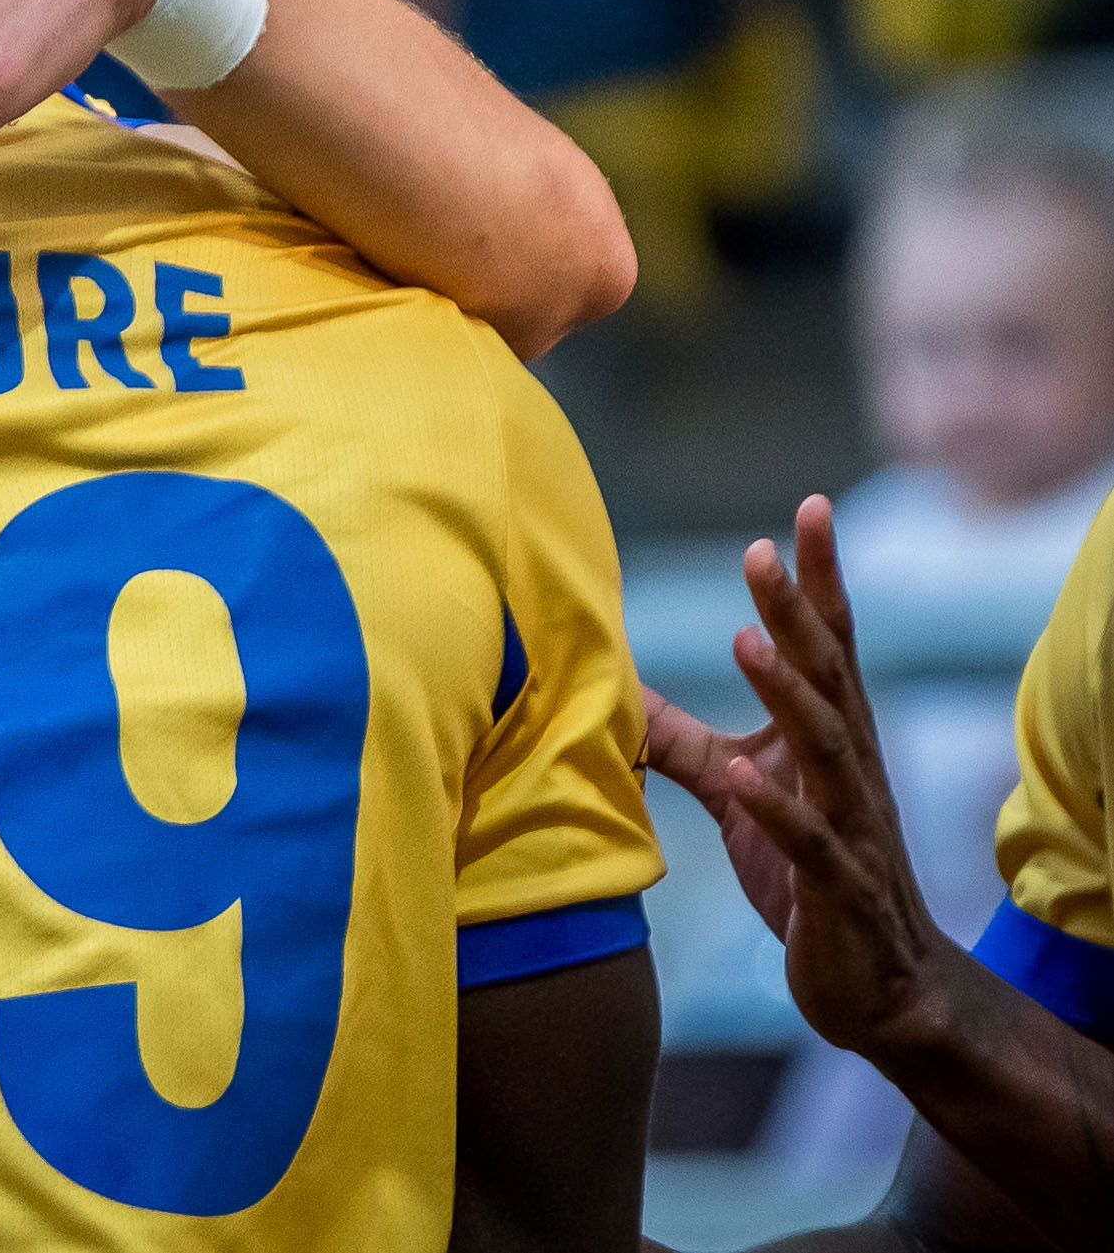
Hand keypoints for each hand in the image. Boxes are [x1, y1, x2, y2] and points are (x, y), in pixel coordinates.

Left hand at [649, 495, 954, 1056]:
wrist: (881, 989)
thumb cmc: (809, 880)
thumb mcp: (740, 796)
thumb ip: (687, 740)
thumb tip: (617, 684)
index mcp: (830, 741)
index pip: (831, 644)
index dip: (818, 580)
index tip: (807, 509)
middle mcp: (849, 771)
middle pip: (827, 677)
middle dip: (796, 613)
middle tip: (761, 552)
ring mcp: (850, 828)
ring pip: (824, 748)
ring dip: (786, 694)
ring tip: (747, 640)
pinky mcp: (838, 888)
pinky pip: (807, 843)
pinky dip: (774, 809)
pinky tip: (740, 779)